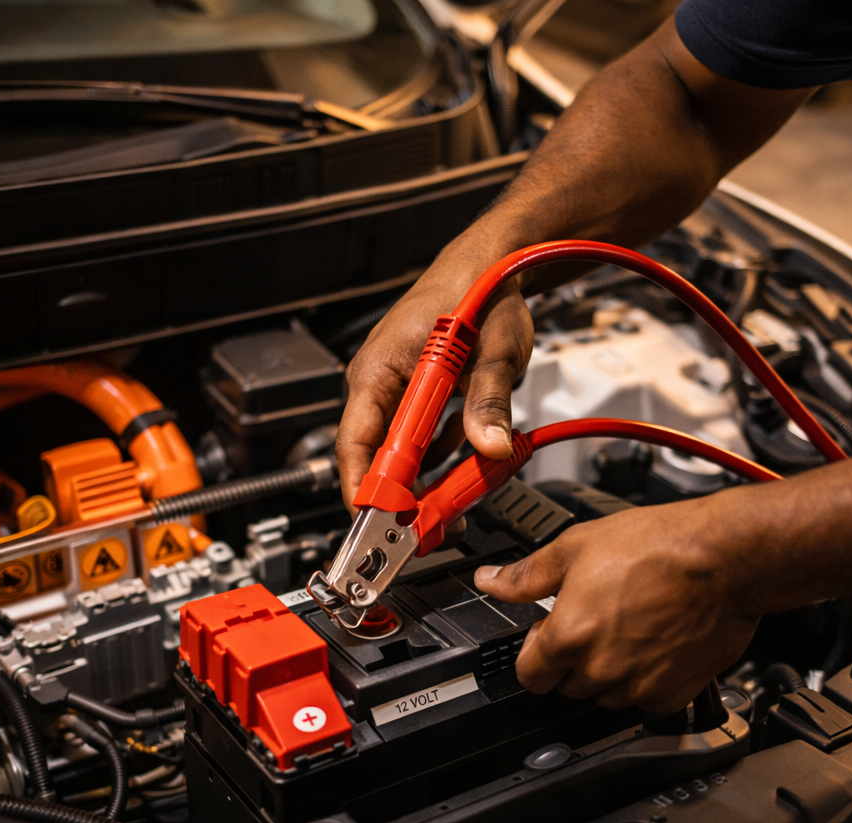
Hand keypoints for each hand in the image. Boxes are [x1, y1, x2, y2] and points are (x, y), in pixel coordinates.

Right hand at [335, 240, 533, 511]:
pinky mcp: (416, 398)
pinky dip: (442, 461)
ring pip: (402, 456)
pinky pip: (421, 443)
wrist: (493, 264)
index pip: (357, 444)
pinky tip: (466, 465)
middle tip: (432, 529)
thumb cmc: (479, 291)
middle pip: (377, 458)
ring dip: (427, 484)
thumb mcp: (493, 349)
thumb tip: (492, 448)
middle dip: (404, 498)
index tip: (385, 523)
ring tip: (455, 506)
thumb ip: (489, 401)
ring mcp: (395, 392)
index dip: (369, 489)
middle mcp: (378, 384)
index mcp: (378, 370)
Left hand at [472, 495, 759, 711]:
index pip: (528, 675)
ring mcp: (637, 687)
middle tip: (596, 618)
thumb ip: (526, 574)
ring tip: (629, 625)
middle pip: (565, 684)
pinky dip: (644, 678)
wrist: (725, 558)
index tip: (548, 633)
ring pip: (604, 694)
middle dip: (573, 657)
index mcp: (568, 637)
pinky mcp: (671, 695)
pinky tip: (654, 641)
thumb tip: (491, 581)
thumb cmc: (659, 546)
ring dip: (607, 669)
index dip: (535, 650)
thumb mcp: (577, 546)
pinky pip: (643, 699)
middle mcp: (600, 670)